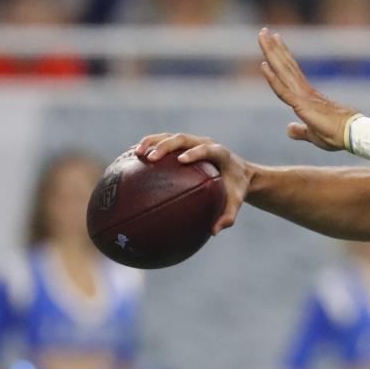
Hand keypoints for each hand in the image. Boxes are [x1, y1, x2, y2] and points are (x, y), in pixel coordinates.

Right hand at [134, 133, 251, 234]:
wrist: (239, 173)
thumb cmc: (235, 188)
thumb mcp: (235, 202)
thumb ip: (228, 216)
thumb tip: (214, 231)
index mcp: (220, 154)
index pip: (207, 149)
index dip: (195, 152)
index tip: (181, 160)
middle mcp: (205, 143)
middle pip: (183, 138)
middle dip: (165, 146)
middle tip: (150, 158)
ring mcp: (193, 142)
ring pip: (169, 136)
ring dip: (152, 142)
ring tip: (135, 154)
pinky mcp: (183, 145)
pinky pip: (164, 142)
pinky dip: (149, 147)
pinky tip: (131, 158)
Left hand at [257, 28, 357, 150]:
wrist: (350, 135)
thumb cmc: (336, 135)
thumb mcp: (313, 134)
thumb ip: (300, 131)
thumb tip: (289, 128)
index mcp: (305, 96)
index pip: (289, 72)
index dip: (281, 56)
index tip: (274, 41)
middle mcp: (303, 91)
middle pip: (284, 65)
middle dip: (273, 48)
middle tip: (263, 31)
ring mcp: (302, 95)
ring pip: (282, 71)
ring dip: (271, 52)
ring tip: (262, 35)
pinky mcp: (302, 104)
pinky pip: (283, 90)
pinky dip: (272, 78)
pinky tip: (263, 65)